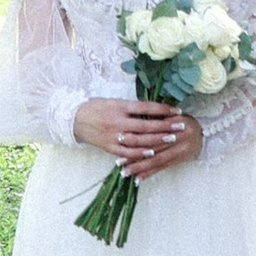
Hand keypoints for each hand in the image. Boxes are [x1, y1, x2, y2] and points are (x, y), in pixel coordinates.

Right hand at [73, 97, 204, 175]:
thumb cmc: (97, 107)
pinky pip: (127, 152)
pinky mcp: (108, 147)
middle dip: (165, 126)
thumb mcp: (114, 101)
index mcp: (119, 106)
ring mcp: (113, 136)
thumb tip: (155, 109)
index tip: (177, 110)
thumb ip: (132, 107)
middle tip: (180, 126)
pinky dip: (140, 153)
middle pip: (145, 125)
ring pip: (139, 140)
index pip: (145, 107)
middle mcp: (117, 121)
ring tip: (171, 139)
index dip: (162, 109)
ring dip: (156, 140)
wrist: (75, 119)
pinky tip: (152, 153)